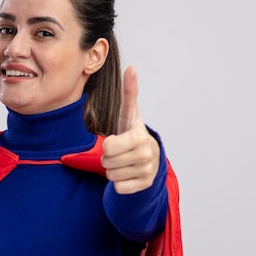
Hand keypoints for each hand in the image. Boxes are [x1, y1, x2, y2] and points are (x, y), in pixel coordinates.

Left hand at [101, 66, 159, 193]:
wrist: (148, 157)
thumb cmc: (132, 133)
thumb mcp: (129, 115)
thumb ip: (129, 93)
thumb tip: (131, 67)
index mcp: (140, 137)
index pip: (109, 147)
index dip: (106, 145)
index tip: (114, 141)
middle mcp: (146, 155)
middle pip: (107, 162)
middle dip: (108, 158)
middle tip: (117, 152)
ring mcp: (147, 172)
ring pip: (111, 176)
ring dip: (112, 170)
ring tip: (122, 162)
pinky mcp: (144, 186)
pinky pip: (118, 188)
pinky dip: (119, 183)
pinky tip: (126, 174)